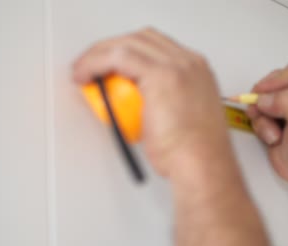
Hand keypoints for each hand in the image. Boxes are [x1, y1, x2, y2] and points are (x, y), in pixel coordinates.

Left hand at [73, 28, 229, 175]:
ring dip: (100, 54)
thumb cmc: (194, 152)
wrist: (202, 164)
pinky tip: (86, 74)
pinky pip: (118, 57)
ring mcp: (178, 66)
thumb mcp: (179, 119)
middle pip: (142, 38)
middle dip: (112, 47)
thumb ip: (162, 103)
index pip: (157, 47)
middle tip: (92, 64)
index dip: (129, 51)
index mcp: (197, 72)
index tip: (112, 64)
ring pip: (128, 43)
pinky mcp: (161, 75)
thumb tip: (138, 104)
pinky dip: (96, 62)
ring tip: (84, 71)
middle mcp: (190, 63)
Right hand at [246, 60, 287, 188]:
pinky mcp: (275, 119)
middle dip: (266, 98)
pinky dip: (260, 126)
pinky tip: (272, 138)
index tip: (265, 92)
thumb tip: (265, 98)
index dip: (279, 79)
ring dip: (262, 116)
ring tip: (274, 133)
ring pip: (263, 98)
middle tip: (263, 111)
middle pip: (275, 82)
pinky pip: (258, 113)